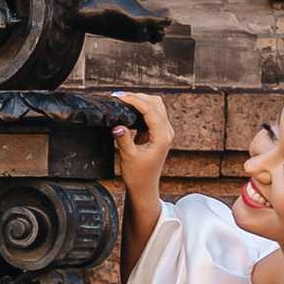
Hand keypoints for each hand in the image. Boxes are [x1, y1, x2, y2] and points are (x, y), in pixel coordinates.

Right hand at [113, 88, 175, 226]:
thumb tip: (117, 125)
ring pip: (155, 106)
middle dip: (138, 97)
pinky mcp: (157, 132)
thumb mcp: (128, 157)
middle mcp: (166, 132)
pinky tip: (128, 108)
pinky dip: (140, 107)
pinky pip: (151, 113)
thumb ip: (123, 139)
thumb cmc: (138, 175)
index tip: (119, 97)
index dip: (135, 100)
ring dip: (140, 100)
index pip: (150, 111)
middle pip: (156, 103)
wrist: (144, 186)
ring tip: (122, 100)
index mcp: (162, 137)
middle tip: (119, 97)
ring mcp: (163, 131)